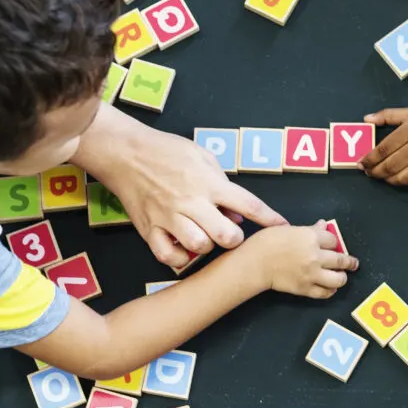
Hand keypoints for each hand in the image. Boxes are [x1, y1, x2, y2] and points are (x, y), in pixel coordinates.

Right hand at [95, 123, 286, 266]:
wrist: (124, 152)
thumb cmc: (166, 150)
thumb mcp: (202, 156)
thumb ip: (222, 183)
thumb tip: (238, 213)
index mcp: (210, 183)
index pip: (250, 205)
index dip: (270, 219)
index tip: (282, 227)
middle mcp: (193, 202)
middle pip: (227, 236)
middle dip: (234, 239)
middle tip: (229, 233)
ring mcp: (170, 217)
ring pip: (200, 247)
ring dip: (207, 247)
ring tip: (204, 238)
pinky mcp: (149, 228)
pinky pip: (168, 255)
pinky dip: (179, 257)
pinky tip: (183, 249)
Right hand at [242, 221, 358, 298]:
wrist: (254, 263)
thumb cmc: (267, 242)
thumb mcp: (288, 229)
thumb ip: (309, 229)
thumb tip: (323, 225)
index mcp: (311, 238)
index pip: (333, 240)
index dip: (334, 242)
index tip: (334, 245)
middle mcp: (315, 256)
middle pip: (341, 259)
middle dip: (349, 262)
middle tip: (353, 263)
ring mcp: (312, 274)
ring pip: (338, 279)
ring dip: (342, 277)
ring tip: (341, 276)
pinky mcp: (306, 288)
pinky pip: (325, 292)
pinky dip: (330, 290)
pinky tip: (330, 287)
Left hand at [360, 107, 407, 185]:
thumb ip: (388, 115)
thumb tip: (366, 119)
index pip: (384, 149)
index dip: (370, 158)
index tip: (360, 162)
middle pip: (389, 166)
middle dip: (374, 171)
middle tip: (366, 171)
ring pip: (400, 178)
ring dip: (386, 179)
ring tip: (378, 175)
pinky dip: (400, 182)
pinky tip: (393, 178)